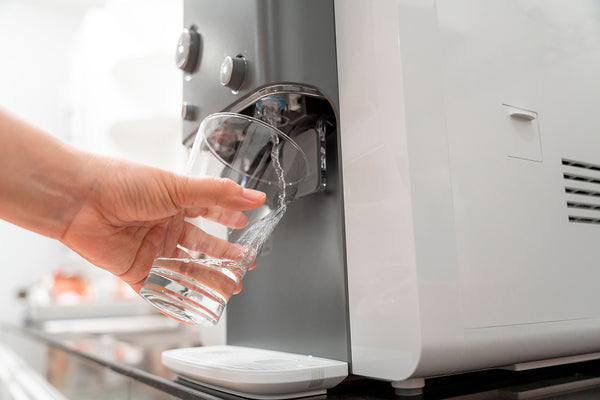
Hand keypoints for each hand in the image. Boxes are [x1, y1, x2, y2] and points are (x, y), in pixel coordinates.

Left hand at [59, 156, 265, 291]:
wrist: (80, 201)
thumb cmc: (123, 184)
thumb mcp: (178, 187)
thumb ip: (218, 194)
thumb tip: (253, 196)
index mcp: (176, 202)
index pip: (210, 212)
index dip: (228, 219)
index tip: (246, 226)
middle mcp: (165, 226)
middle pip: (202, 246)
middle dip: (224, 257)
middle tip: (245, 266)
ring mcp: (152, 250)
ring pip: (187, 270)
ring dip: (208, 280)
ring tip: (230, 289)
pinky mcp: (136, 272)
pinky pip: (160, 291)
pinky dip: (177, 303)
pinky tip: (195, 311)